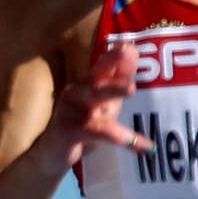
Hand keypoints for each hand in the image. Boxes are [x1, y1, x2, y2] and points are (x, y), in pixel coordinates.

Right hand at [41, 41, 148, 168]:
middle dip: (110, 63)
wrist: (52, 153)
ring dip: (113, 91)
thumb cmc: (82, 124)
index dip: (116, 55)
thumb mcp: (105, 102)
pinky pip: (98, 132)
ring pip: (95, 100)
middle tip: (126, 52)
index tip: (129, 45)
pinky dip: (122, 138)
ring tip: (133, 89)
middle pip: (96, 77)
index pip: (103, 66)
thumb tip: (133, 52)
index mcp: (87, 83)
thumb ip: (119, 80)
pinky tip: (146, 147)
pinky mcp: (68, 130)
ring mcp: (70, 110)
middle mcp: (77, 92)